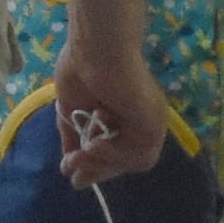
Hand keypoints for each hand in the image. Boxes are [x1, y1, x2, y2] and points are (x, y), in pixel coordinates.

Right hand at [50, 34, 177, 184]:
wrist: (94, 47)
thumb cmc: (80, 67)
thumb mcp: (71, 108)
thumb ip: (73, 135)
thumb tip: (68, 163)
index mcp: (125, 112)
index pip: (117, 148)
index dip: (97, 165)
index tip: (72, 175)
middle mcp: (143, 118)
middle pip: (126, 159)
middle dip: (97, 170)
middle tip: (73, 174)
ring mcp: (151, 121)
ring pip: (133, 161)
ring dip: (104, 164)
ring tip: (81, 154)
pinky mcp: (154, 123)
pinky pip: (138, 155)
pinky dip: (113, 155)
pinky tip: (94, 145)